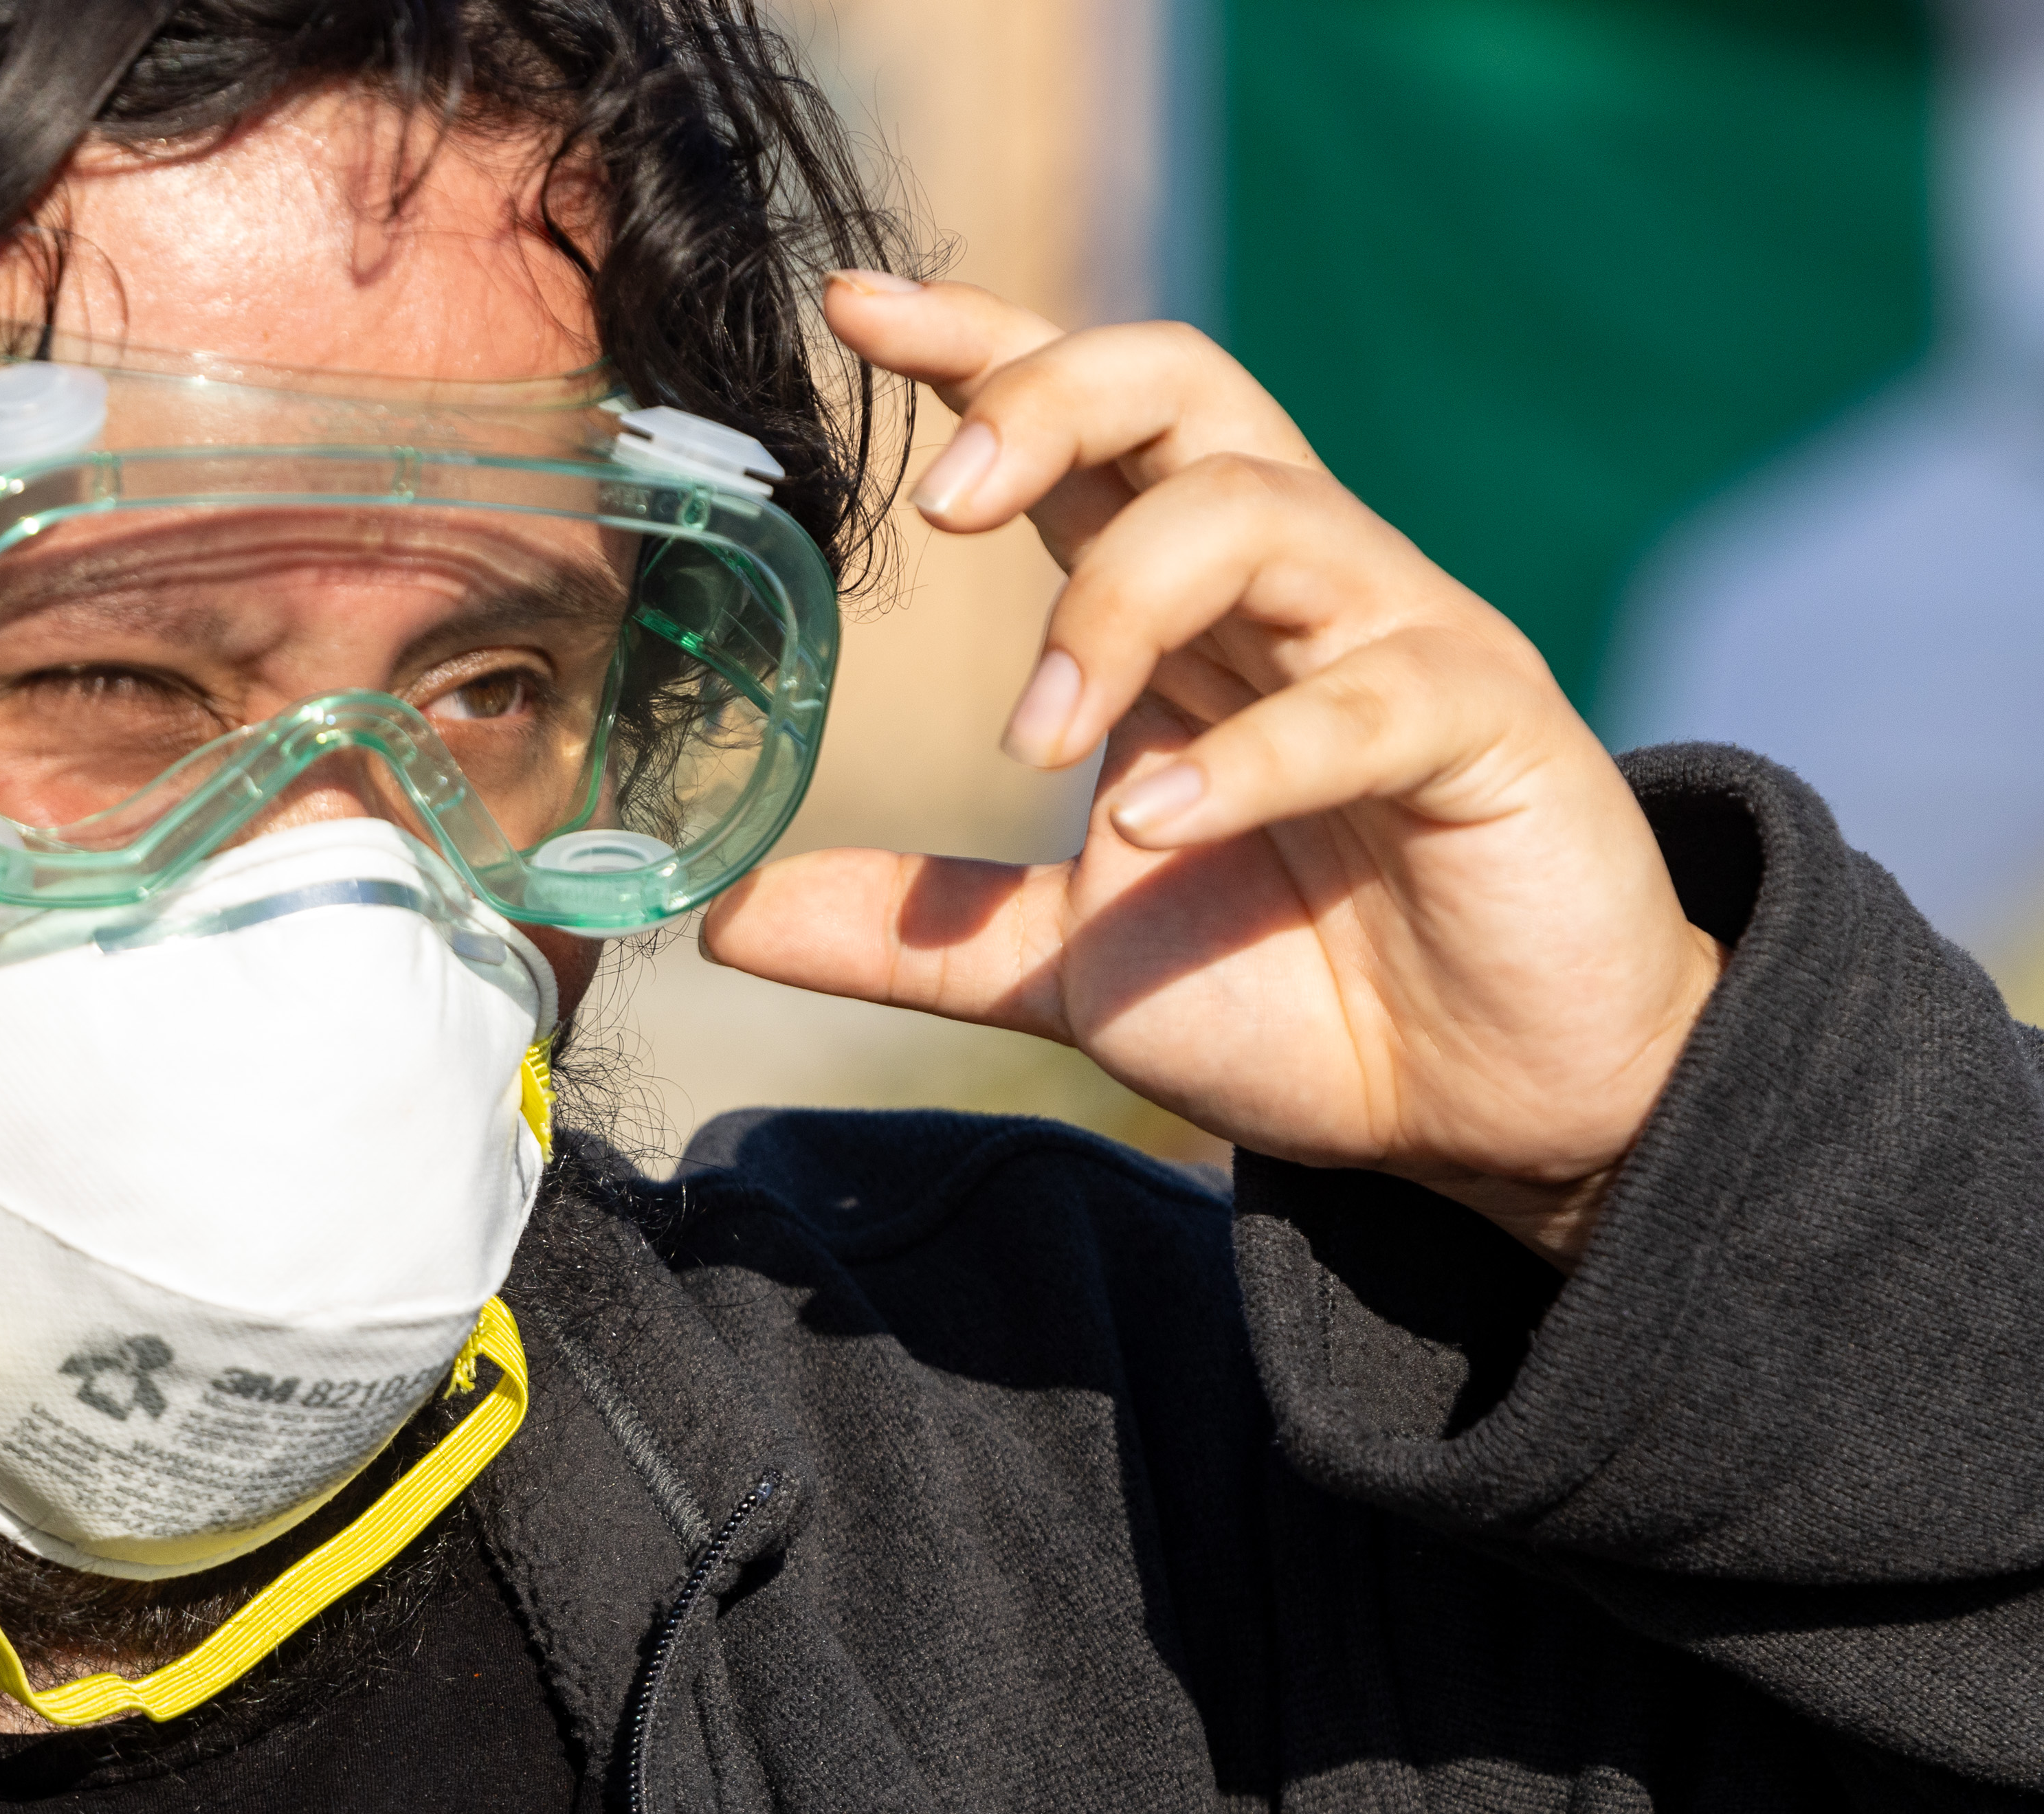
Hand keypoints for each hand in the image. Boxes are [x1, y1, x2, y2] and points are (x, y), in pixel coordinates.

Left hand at [703, 277, 1724, 1262]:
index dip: (977, 351)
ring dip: (1123, 610)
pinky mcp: (1489, 727)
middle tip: (944, 505)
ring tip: (1038, 740)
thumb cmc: (1295, 994)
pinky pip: (1368, 695)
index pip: (1085, 427)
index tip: (852, 311)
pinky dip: (1250, 755)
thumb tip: (723, 919)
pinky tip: (1154, 827)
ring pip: (1264, 513)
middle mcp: (1290, 588)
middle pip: (1184, 391)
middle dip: (1053, 403)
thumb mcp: (1063, 966)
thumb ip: (911, 931)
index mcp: (1186, 613)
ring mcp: (1401, 639)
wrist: (1482, 1105)